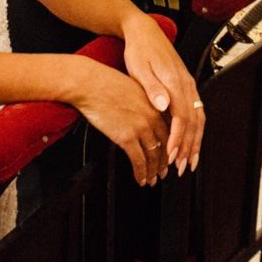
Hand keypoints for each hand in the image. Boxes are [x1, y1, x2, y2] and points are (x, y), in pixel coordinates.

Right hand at [68, 56, 172, 186]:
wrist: (90, 83)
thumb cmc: (106, 82)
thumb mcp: (135, 87)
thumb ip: (145, 103)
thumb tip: (146, 115)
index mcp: (156, 103)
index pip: (171, 130)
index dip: (171, 146)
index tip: (170, 154)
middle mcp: (152, 116)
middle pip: (165, 146)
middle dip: (164, 163)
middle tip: (163, 172)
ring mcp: (141, 128)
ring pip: (153, 156)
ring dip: (153, 171)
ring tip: (151, 179)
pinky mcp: (127, 137)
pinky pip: (138, 161)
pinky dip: (140, 173)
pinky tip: (140, 178)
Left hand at [121, 15, 203, 175]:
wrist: (144, 31)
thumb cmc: (139, 50)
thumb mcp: (139, 68)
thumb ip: (152, 88)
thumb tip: (163, 105)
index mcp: (175, 82)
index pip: (182, 117)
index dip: (178, 139)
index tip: (171, 155)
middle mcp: (186, 84)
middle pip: (194, 121)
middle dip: (190, 146)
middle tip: (183, 167)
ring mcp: (188, 85)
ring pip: (198, 118)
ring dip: (195, 141)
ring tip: (190, 160)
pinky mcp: (186, 85)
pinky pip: (196, 111)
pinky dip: (195, 130)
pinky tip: (189, 140)